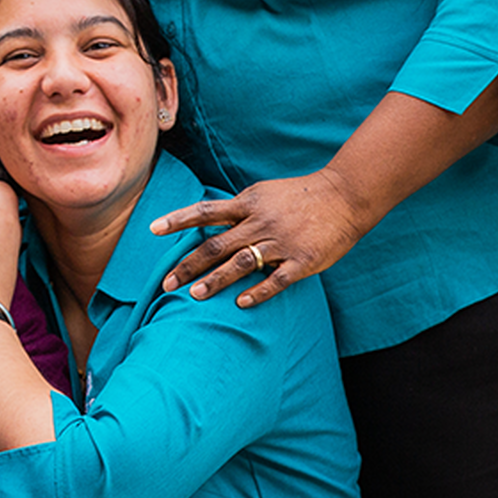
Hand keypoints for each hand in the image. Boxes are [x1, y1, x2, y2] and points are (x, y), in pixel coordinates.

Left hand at [152, 169, 373, 308]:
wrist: (345, 196)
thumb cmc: (301, 196)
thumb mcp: (264, 194)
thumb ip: (239, 210)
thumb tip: (211, 222)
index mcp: (248, 204)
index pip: (205, 211)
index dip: (178, 220)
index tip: (152, 229)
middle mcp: (259, 222)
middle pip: (216, 245)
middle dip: (188, 264)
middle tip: (166, 283)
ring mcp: (281, 242)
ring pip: (240, 263)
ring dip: (215, 280)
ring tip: (194, 295)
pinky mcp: (303, 260)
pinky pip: (276, 279)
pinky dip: (257, 291)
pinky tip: (239, 303)